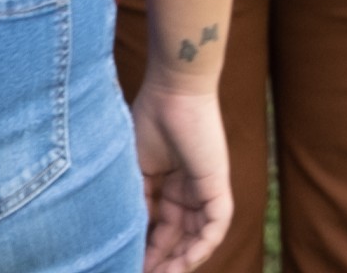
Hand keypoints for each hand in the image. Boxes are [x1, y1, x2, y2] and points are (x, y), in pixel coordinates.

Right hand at [133, 77, 232, 272]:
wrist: (172, 91)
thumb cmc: (150, 119)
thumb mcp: (137, 169)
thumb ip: (138, 200)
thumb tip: (130, 233)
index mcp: (169, 185)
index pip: (160, 227)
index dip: (146, 248)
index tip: (128, 262)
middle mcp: (189, 191)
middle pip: (178, 237)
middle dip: (163, 260)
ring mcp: (205, 190)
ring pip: (197, 238)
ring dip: (181, 260)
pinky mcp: (218, 188)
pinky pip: (215, 227)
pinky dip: (201, 247)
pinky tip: (184, 263)